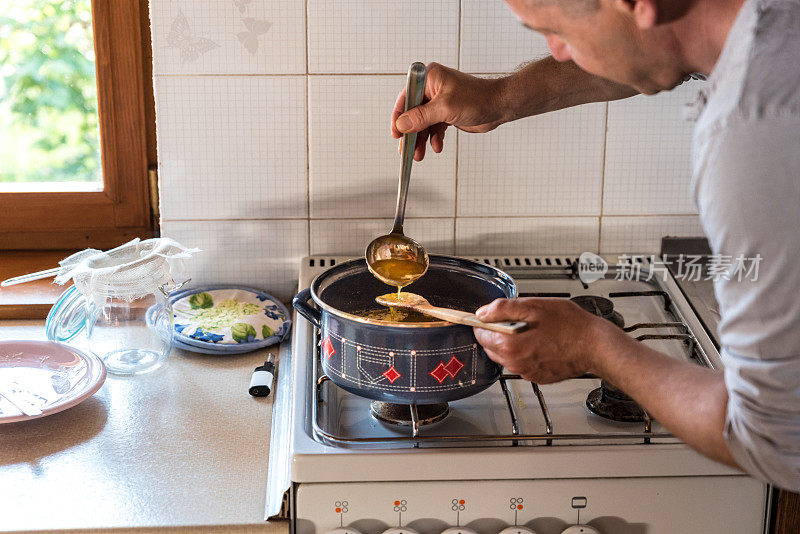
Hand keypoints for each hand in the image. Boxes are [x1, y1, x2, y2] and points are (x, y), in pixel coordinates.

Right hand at [391, 62, 507, 160]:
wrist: (499, 106)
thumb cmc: (478, 98)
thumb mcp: (446, 108)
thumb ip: (421, 117)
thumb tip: (401, 125)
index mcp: (429, 78)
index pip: (406, 98)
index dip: (398, 117)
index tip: (396, 134)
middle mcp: (432, 88)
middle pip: (412, 113)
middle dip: (411, 134)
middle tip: (407, 150)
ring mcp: (438, 101)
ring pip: (422, 124)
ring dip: (421, 140)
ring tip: (420, 154)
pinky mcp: (445, 112)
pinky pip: (433, 127)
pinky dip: (434, 138)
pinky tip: (437, 146)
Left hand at [474, 297, 620, 382]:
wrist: (596, 346)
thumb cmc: (571, 326)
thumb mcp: (534, 306)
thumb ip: (503, 309)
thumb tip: (483, 312)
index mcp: (510, 346)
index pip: (480, 334)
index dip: (484, 322)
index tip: (490, 316)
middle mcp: (516, 363)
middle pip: (491, 347)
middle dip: (497, 333)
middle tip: (515, 319)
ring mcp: (527, 372)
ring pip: (506, 356)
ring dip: (511, 343)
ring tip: (531, 329)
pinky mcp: (538, 377)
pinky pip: (522, 363)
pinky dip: (525, 353)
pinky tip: (540, 342)